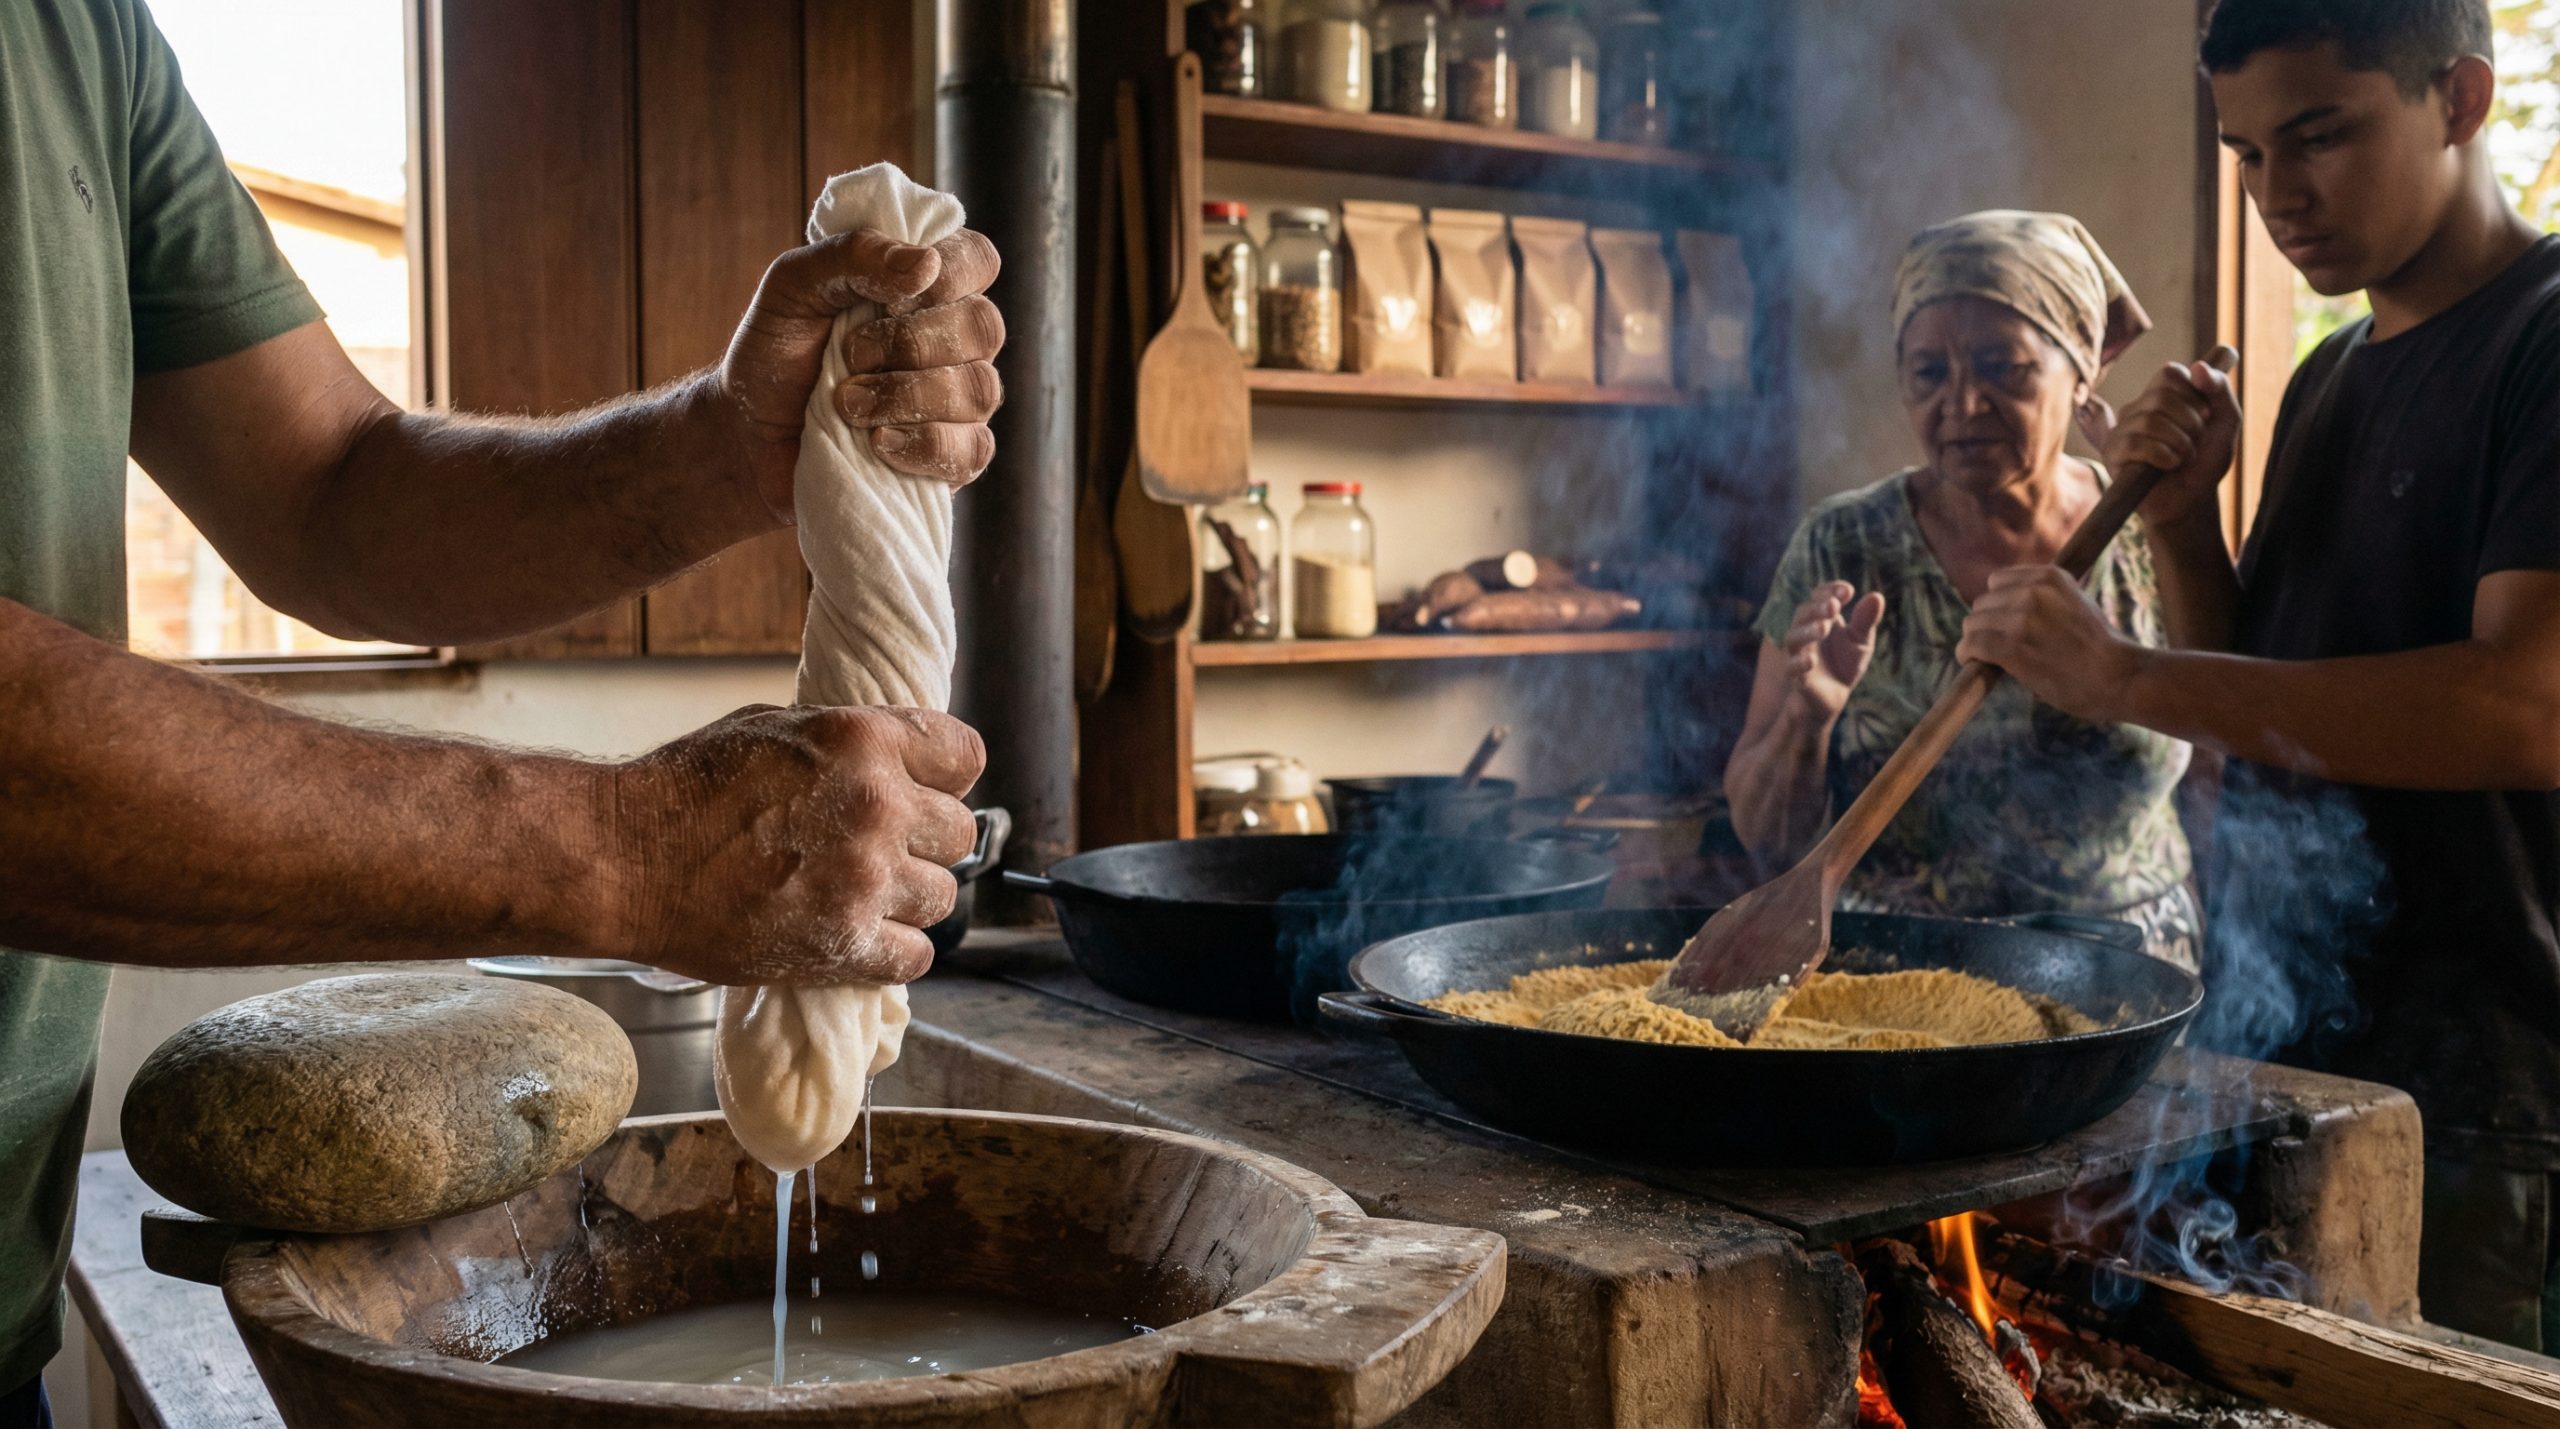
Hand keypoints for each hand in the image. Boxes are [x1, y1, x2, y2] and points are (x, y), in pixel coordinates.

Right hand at [606, 704, 986, 985]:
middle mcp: (876, 806)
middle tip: (878, 849)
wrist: (624, 860)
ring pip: (942, 897)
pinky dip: (892, 951)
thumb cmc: (685, 789)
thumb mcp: (774, 726)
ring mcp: (864, 880)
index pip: (965, 756)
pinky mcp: (845, 944)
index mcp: (863, 741)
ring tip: (861, 894)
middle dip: (924, 840)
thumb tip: (897, 754)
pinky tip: (858, 936)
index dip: (944, 776)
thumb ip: (848, 740)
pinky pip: (916, 955)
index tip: (923, 790)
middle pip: (959, 832)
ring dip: (908, 898)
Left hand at [719, 227, 1006, 520]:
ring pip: (979, 391)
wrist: (747, 437)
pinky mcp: (952, 458)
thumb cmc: (775, 354)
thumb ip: (853, 255)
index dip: (950, 273)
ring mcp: (959, 402)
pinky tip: (877, 444)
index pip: (978, 260)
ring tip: (846, 405)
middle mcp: (955, 341)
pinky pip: (973, 451)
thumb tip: (927, 263)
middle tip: (849, 356)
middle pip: (984, 327)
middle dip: (909, 343)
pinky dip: (922, 446)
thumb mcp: (794, 286)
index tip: (892, 297)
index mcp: (925, 288)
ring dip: (904, 396)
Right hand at [1782, 581, 1885, 721]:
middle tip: (1834, 606)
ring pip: (1793, 638)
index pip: (1819, 597)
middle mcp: (1806, 633)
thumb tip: (1876, 596)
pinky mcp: (1798, 678)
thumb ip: (1865, 621)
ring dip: (1808, 631)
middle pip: (1803, 613)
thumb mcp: (1861, 641)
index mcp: (1821, 618)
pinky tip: (1811, 661)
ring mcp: (1799, 654)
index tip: (1847, 591)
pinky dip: (1798, 663)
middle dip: (1818, 608)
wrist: (1834, 698)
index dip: (1829, 591)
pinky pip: (1792, 668)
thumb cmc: (1845, 664)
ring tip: (1824, 628)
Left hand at [1957, 566, 2146, 722]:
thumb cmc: (2100, 648)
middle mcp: (2033, 591)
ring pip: (1973, 624)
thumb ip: (2044, 597)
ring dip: (1975, 641)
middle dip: (1986, 625)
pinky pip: (1972, 645)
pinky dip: (1966, 655)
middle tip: (1997, 646)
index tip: (2002, 623)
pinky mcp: (2011, 647)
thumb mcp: (2075, 603)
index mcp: (2049, 577)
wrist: (2120, 677)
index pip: (1997, 581)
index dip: (1997, 605)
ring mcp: (2021, 618)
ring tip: (1986, 658)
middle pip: (1982, 604)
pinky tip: (1972, 663)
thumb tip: (2004, 603)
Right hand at [2104, 351, 2238, 531]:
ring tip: (2183, 458)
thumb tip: (2198, 367)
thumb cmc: (2206, 461)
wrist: (2191, 501)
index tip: (2205, 416)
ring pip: (2150, 420)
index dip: (2193, 393)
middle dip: (2189, 423)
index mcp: (2162, 395)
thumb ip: (2220, 390)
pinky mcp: (2112, 453)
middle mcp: (2138, 408)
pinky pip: (2136, 444)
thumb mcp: (2226, 422)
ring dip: (2179, 443)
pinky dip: (2163, 456)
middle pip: (2161, 395)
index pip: (2170, 373)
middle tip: (2194, 442)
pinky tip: (2169, 466)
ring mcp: (2122, 430)